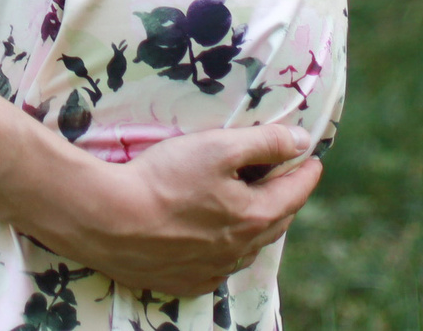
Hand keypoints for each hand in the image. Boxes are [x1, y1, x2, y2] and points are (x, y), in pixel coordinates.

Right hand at [18, 125, 322, 297]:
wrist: (109, 220)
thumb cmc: (164, 177)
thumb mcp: (218, 146)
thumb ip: (264, 142)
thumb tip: (300, 141)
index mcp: (255, 215)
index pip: (295, 192)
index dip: (306, 171)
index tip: (312, 158)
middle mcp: (241, 249)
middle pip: (276, 221)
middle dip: (286, 198)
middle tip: (287, 181)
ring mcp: (213, 270)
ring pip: (248, 247)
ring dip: (258, 226)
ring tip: (256, 208)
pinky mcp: (186, 281)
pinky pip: (219, 267)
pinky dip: (227, 250)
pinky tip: (217, 240)